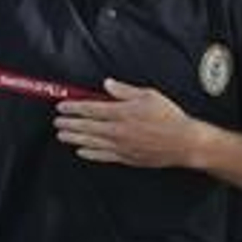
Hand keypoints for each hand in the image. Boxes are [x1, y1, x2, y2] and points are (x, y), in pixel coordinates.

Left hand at [53, 78, 199, 167]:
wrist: (184, 143)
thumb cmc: (169, 117)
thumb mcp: (149, 95)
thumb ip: (125, 91)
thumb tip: (107, 84)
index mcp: (123, 112)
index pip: (91, 109)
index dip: (74, 107)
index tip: (62, 106)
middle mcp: (118, 130)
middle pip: (87, 126)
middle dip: (69, 123)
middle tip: (57, 122)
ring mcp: (121, 146)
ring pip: (91, 142)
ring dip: (74, 138)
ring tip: (61, 135)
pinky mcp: (126, 157)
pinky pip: (103, 156)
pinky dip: (90, 154)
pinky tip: (80, 151)